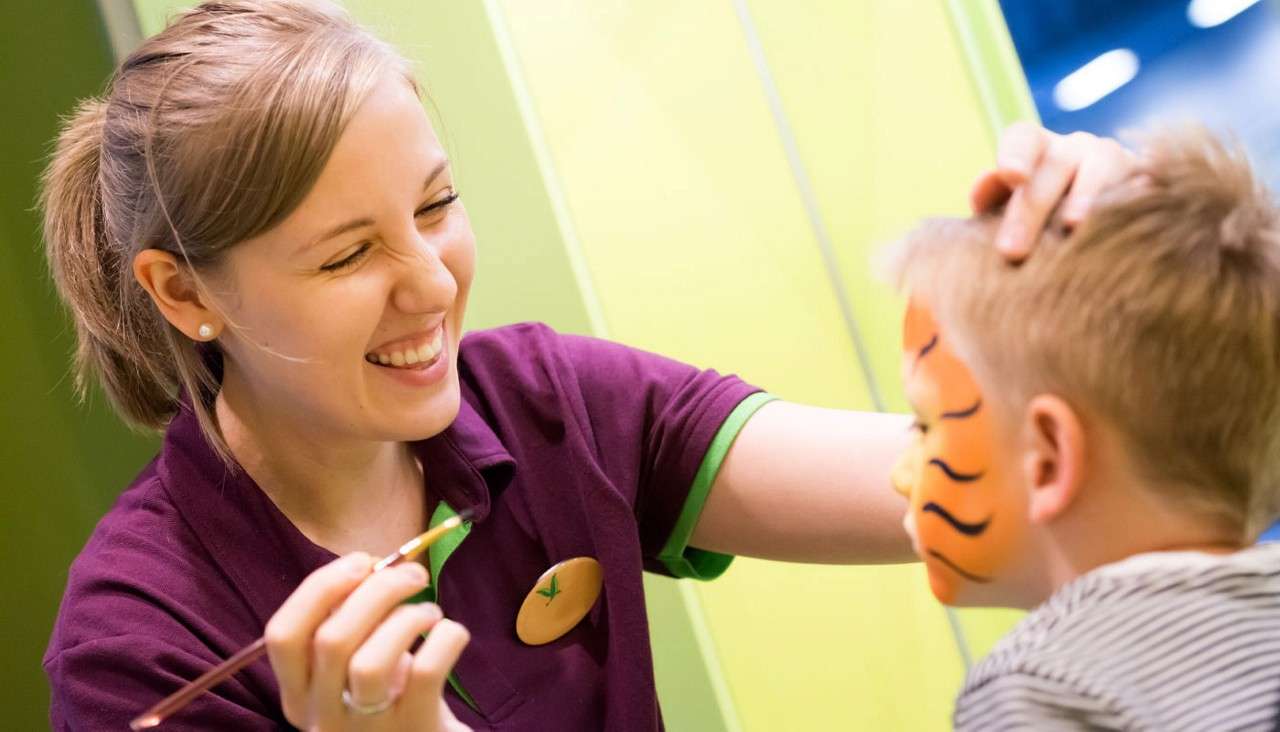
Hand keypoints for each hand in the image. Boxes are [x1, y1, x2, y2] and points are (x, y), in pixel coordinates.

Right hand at [264, 553, 471, 730]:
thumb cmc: (396, 695)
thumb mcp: (357, 662)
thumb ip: (351, 619)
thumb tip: (370, 567)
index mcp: (300, 694)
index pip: (283, 635)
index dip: (320, 587)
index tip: (363, 562)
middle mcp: (323, 717)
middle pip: (330, 640)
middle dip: (377, 590)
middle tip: (414, 575)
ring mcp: (367, 731)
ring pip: (369, 663)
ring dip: (406, 619)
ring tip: (430, 614)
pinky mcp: (415, 731)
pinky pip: (426, 673)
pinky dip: (444, 639)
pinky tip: (450, 634)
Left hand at [969, 121, 1137, 260]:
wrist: (1102, 222)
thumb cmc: (1038, 218)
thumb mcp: (1009, 206)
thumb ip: (991, 198)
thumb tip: (980, 191)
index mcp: (1036, 148)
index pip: (1022, 139)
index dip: (1015, 154)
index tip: (1011, 176)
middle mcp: (1075, 147)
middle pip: (1054, 165)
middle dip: (1032, 207)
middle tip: (1012, 251)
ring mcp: (1114, 159)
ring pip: (1101, 166)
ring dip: (1085, 196)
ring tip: (1072, 225)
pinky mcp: (1146, 179)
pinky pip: (1139, 186)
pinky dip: (1128, 203)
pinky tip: (1120, 227)